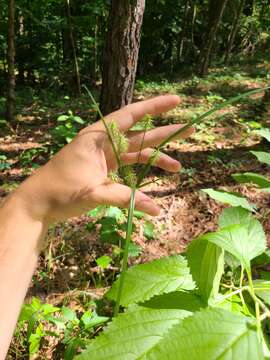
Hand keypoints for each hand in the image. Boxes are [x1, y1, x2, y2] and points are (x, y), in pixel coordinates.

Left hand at [15, 95, 192, 223]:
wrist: (38, 204)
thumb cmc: (60, 191)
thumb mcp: (94, 193)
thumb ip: (126, 198)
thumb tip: (157, 210)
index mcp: (98, 137)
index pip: (130, 115)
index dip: (155, 107)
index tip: (177, 101)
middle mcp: (103, 143)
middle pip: (140, 134)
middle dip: (165, 133)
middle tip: (190, 128)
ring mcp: (104, 157)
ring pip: (136, 153)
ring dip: (156, 159)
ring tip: (178, 167)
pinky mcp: (103, 171)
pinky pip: (128, 168)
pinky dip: (141, 175)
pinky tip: (154, 185)